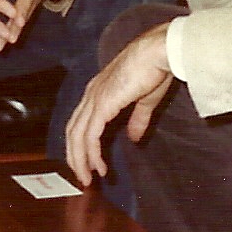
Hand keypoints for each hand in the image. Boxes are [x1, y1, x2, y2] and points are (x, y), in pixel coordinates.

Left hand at [64, 23, 173, 186]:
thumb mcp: (145, 100)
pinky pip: (91, 136)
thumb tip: (134, 137)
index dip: (81, 143)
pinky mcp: (102, 104)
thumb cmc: (155, 69)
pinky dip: (92, 154)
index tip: (88, 163)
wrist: (159, 52)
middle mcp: (91, 94)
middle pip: (72, 131)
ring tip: (88, 179)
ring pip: (77, 136)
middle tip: (83, 177)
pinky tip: (99, 167)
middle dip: (75, 156)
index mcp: (98, 90)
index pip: (81, 121)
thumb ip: (137, 119)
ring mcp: (95, 99)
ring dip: (81, 160)